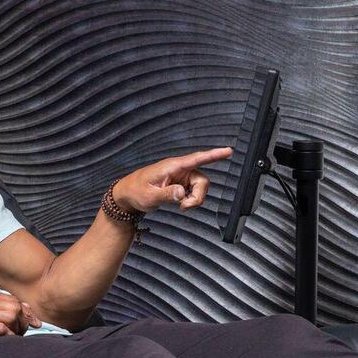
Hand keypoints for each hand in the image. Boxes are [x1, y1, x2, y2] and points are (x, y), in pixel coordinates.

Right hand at [0, 286, 42, 355]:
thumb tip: (27, 312)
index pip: (12, 298)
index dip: (26, 312)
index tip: (33, 324)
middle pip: (14, 306)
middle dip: (22, 322)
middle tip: (18, 334)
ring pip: (11, 316)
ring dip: (16, 330)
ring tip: (10, 339)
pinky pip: (2, 330)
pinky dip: (8, 338)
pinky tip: (3, 344)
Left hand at [112, 146, 232, 214]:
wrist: (128, 194)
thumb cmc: (136, 191)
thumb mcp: (149, 196)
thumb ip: (166, 194)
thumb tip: (182, 193)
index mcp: (172, 166)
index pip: (196, 158)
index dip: (213, 155)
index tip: (228, 151)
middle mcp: (180, 170)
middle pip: (202, 180)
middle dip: (198, 196)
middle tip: (184, 207)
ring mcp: (181, 177)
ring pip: (200, 188)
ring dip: (194, 200)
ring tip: (180, 206)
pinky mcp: (181, 184)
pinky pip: (194, 192)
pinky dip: (191, 200)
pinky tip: (180, 204)